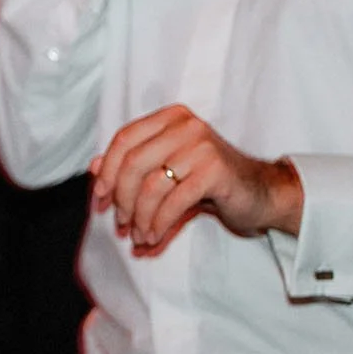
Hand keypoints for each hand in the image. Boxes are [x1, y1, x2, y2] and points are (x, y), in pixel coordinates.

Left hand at [89, 105, 301, 253]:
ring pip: (151, 185)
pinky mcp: (215, 170)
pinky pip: (173, 201)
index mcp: (170, 117)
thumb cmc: (208, 181)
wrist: (260, 193)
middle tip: (121, 224)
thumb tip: (93, 168)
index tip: (100, 199)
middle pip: (133, 163)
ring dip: (139, 217)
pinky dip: (159, 223)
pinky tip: (154, 236)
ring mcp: (202, 145)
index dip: (106, 171)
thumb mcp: (167, 169)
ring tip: (139, 235)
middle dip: (121, 199)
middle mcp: (186, 125)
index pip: (124, 139)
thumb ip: (133, 166)